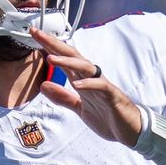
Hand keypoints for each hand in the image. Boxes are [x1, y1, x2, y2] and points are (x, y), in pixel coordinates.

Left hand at [31, 28, 144, 145]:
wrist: (131, 131)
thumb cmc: (108, 117)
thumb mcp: (79, 108)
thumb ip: (63, 97)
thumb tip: (44, 85)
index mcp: (83, 80)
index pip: (64, 58)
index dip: (49, 47)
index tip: (34, 35)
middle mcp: (92, 78)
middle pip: (72, 56)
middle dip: (55, 44)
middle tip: (38, 34)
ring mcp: (103, 85)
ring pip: (86, 67)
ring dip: (68, 62)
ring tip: (51, 58)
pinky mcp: (113, 96)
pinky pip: (101, 86)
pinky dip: (89, 84)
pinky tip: (77, 84)